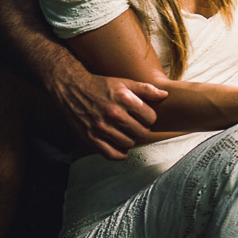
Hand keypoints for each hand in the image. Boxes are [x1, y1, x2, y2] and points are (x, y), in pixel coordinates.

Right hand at [51, 65, 167, 159]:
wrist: (72, 89)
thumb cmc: (101, 85)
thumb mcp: (124, 82)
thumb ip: (146, 89)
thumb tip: (165, 95)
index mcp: (124, 99)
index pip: (151, 118)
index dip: (150, 118)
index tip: (144, 117)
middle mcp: (113, 113)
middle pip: (141, 132)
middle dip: (142, 129)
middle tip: (136, 125)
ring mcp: (101, 127)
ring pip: (128, 143)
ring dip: (131, 140)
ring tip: (127, 133)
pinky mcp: (90, 137)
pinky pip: (111, 154)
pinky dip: (120, 154)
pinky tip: (121, 147)